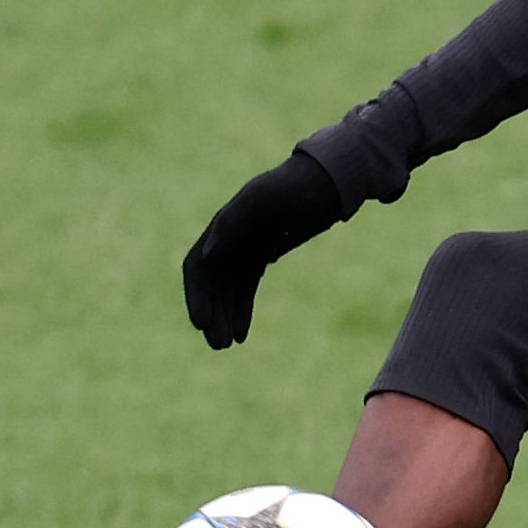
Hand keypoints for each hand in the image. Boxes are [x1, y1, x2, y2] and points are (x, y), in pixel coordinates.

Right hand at [180, 152, 348, 348]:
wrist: (331, 182)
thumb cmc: (297, 187)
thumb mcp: (264, 200)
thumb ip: (232, 225)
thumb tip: (206, 258)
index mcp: (224, 226)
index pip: (198, 267)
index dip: (196, 296)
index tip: (201, 324)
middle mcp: (230, 238)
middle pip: (212, 285)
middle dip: (213, 315)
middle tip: (220, 345)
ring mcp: (247, 247)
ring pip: (229, 290)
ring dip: (226, 316)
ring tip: (229, 345)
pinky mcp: (265, 253)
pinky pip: (246, 287)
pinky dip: (242, 309)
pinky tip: (243, 332)